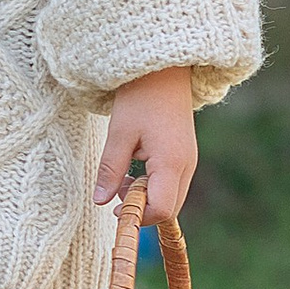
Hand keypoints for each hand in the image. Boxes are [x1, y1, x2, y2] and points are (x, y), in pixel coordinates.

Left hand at [96, 67, 197, 220]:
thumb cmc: (140, 99)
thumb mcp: (119, 134)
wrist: (164, 72)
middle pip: (170, 209)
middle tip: (116, 189)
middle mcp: (187, 166)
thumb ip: (111, 170)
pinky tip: (135, 168)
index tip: (115, 207)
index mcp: (171, 162)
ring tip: (122, 177)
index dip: (138, 216)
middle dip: (142, 209)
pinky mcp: (185, 156)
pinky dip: (153, 186)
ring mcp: (189, 161)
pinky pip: (172, 184)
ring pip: (171, 197)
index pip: (162, 210)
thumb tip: (100, 201)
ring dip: (146, 197)